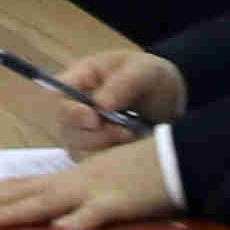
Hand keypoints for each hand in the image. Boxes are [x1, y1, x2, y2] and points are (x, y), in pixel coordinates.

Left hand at [0, 137, 182, 229]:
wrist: (177, 157)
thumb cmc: (140, 172)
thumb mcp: (100, 183)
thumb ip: (75, 197)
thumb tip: (49, 215)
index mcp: (67, 179)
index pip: (18, 185)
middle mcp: (72, 182)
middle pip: (22, 192)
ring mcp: (94, 190)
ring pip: (48, 202)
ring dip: (15, 213)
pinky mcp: (119, 202)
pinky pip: (97, 214)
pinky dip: (78, 222)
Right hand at [54, 51, 184, 149]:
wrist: (172, 100)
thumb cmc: (153, 76)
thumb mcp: (145, 71)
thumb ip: (123, 84)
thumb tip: (98, 105)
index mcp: (82, 77)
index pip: (57, 94)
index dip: (69, 110)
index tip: (95, 119)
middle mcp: (77, 103)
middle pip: (64, 125)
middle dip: (93, 134)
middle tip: (124, 131)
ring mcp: (85, 127)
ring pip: (77, 145)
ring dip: (104, 145)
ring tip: (131, 135)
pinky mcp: (97, 146)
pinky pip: (92, 159)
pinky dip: (110, 156)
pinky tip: (129, 145)